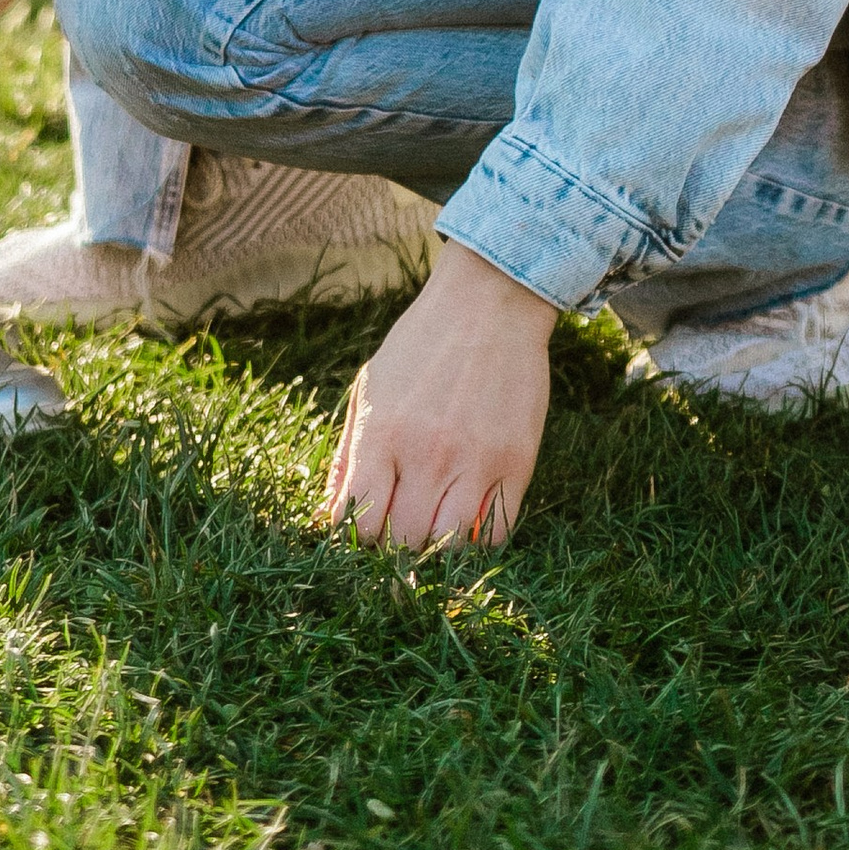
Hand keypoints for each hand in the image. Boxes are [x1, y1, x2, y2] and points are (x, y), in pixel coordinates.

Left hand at [324, 243, 556, 547]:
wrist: (488, 303)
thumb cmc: (421, 345)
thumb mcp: (370, 387)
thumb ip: (349, 453)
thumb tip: (332, 513)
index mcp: (382, 432)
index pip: (358, 520)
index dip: (356, 536)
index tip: (365, 527)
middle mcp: (427, 453)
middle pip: (403, 541)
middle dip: (395, 545)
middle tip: (400, 528)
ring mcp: (475, 460)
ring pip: (450, 545)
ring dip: (438, 545)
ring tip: (434, 523)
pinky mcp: (516, 463)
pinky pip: (497, 532)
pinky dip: (480, 539)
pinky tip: (469, 516)